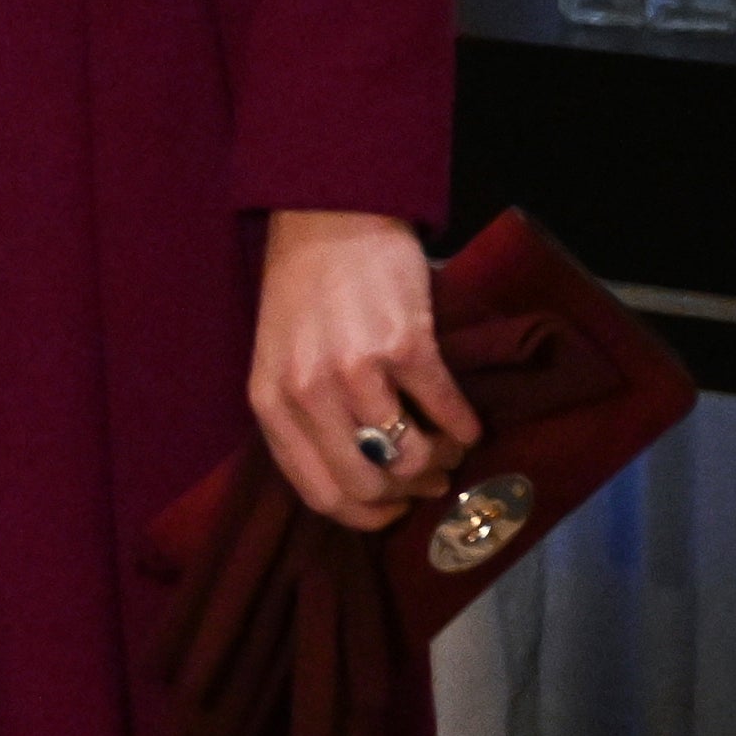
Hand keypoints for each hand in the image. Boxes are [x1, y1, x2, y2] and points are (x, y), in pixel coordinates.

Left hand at [250, 208, 480, 528]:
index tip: (392, 510)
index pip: (319, 495)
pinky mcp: (405, 348)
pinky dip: (465, 429)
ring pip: (412, 461)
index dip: (365, 517)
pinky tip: (465, 421)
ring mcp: (356, 372)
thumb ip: (305, 420)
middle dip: (407, 496)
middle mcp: (307, 394)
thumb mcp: (279, 360)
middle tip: (426, 479)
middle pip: (369, 488)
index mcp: (270, 404)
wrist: (329, 219)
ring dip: (441, 463)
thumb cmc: (304, 293)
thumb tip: (363, 484)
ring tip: (445, 446)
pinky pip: (447, 415)